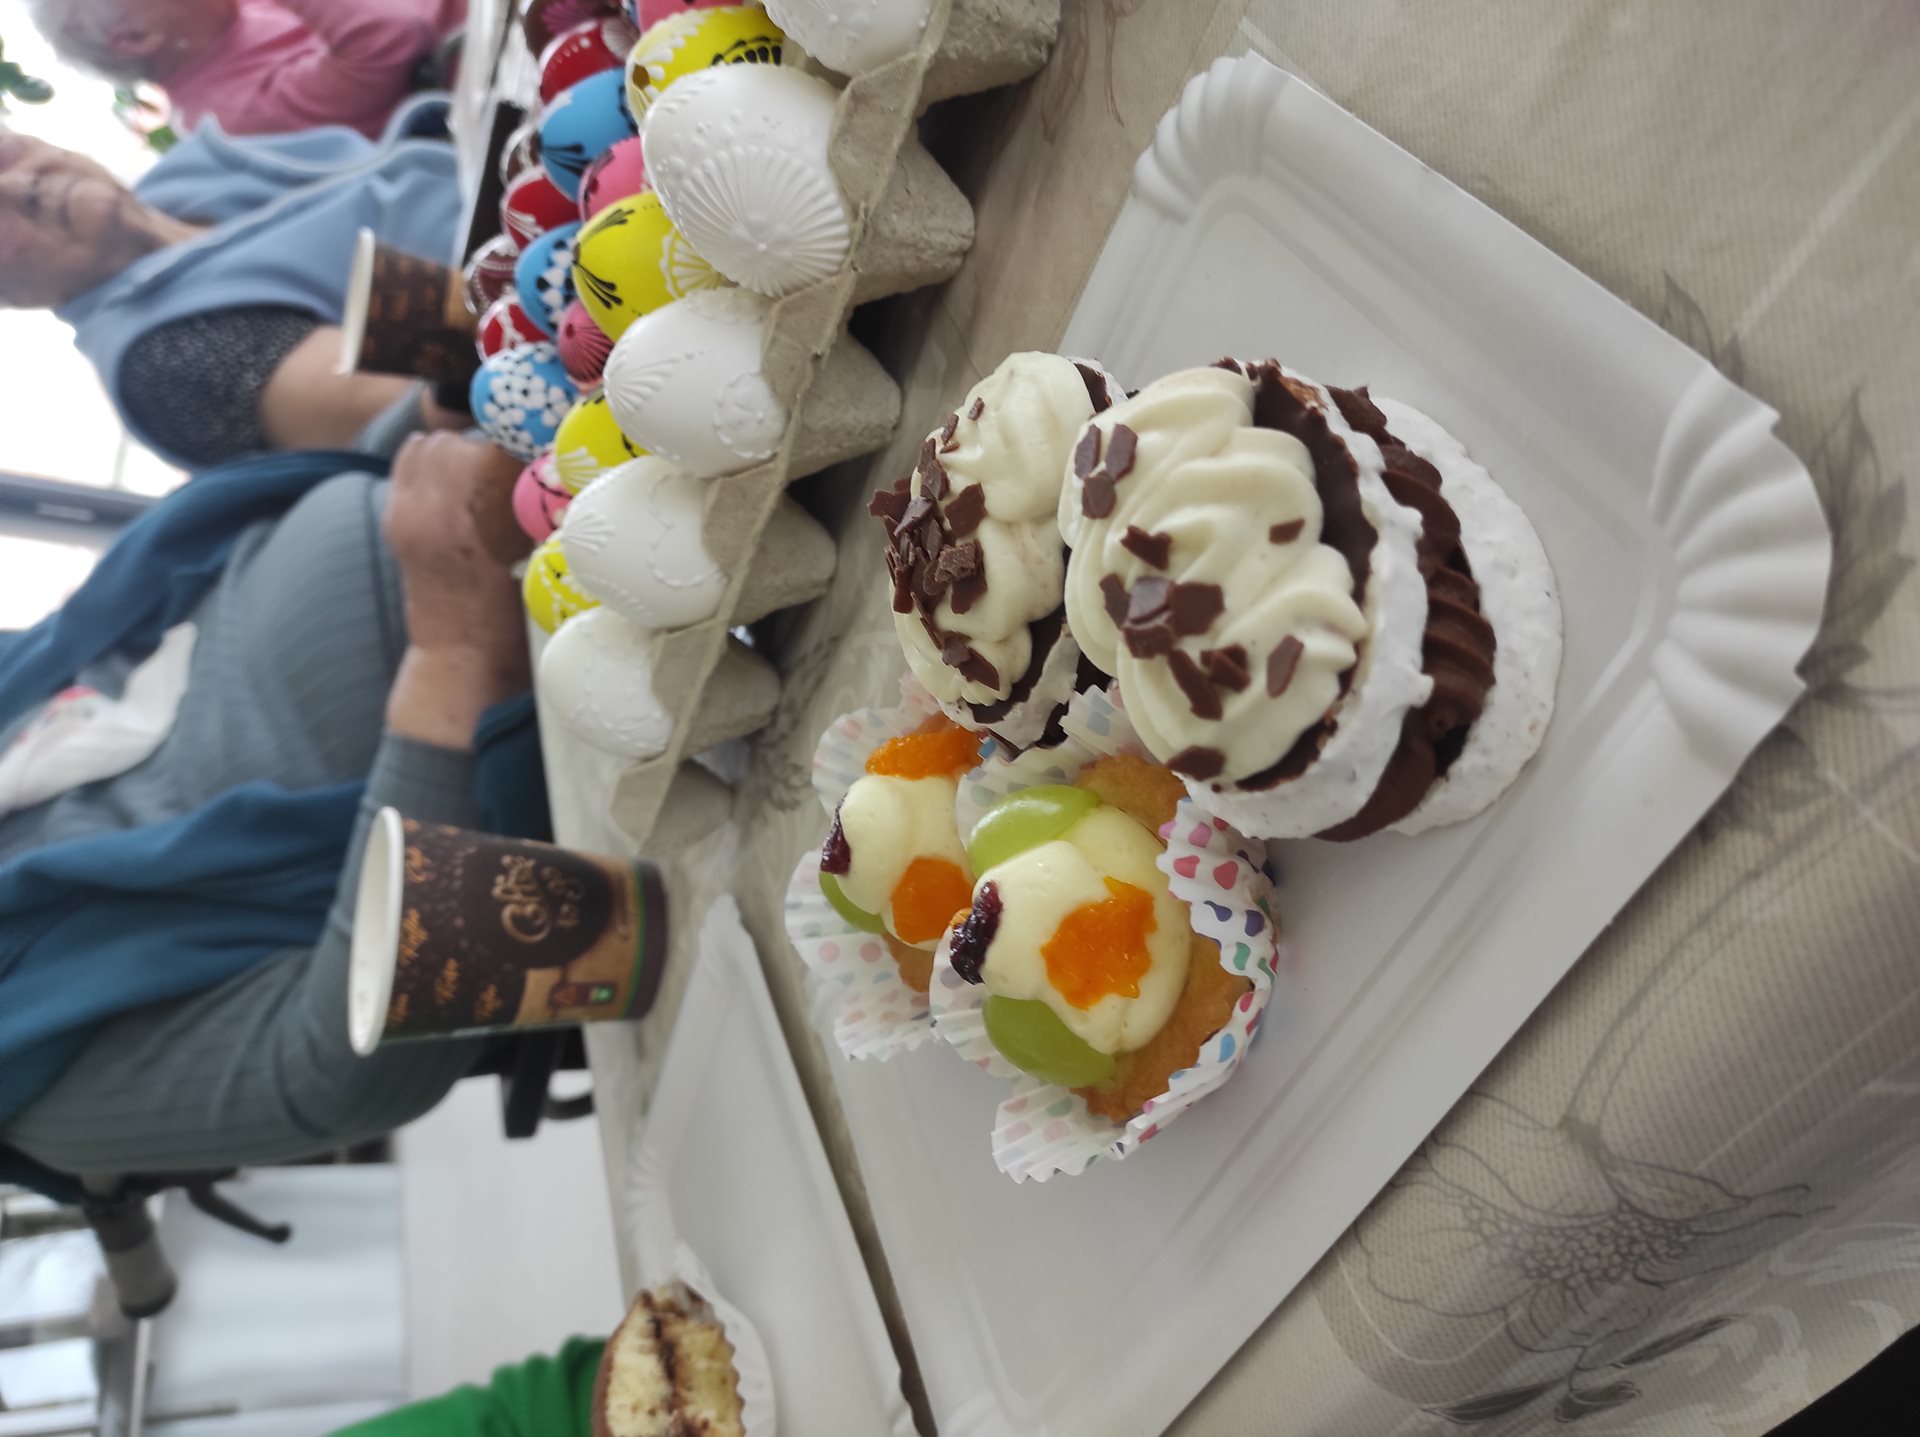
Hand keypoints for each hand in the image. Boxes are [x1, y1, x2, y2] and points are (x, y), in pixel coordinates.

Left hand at [383, 432, 531, 747]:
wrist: (460, 659)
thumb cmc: (515, 623)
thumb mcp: (544, 565)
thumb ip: (546, 509)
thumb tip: (561, 457)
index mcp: (482, 525)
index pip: (507, 443)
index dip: (534, 442)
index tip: (551, 451)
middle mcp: (438, 512)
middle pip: (470, 438)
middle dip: (498, 447)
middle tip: (520, 473)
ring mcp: (409, 512)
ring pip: (437, 442)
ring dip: (464, 450)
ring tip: (486, 479)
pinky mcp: (395, 516)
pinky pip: (412, 457)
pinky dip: (434, 458)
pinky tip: (457, 483)